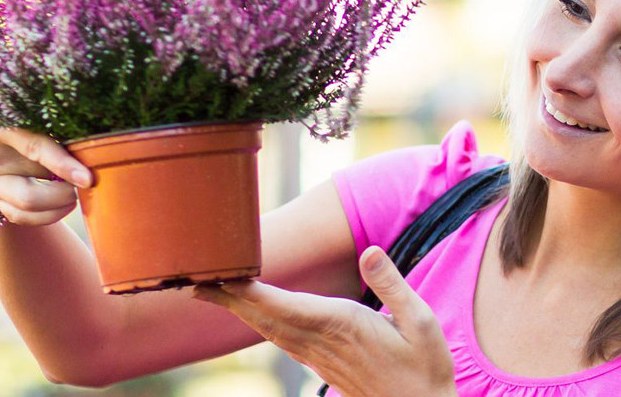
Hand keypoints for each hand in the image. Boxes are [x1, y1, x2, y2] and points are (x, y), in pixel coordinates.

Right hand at [0, 86, 91, 225]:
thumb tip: (89, 147)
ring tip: (75, 193)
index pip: (33, 149)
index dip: (63, 165)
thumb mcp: (24, 104)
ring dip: (58, 207)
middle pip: (29, 195)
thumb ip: (51, 123)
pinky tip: (63, 203)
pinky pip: (18, 216)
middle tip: (85, 182)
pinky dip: (46, 215)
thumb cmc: (5, 105)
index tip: (87, 178)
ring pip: (24, 209)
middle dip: (64, 195)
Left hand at [193, 246, 456, 396]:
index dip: (250, 291)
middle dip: (229, 297)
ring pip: (268, 330)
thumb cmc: (426, 367)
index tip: (221, 276)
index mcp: (342, 326)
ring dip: (237, 309)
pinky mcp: (322, 363)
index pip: (285, 305)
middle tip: (194, 278)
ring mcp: (319, 356)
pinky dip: (259, 322)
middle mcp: (323, 342)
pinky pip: (281, 340)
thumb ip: (392, 285)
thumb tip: (369, 252)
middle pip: (265, 317)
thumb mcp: (423, 322)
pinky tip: (251, 314)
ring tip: (209, 290)